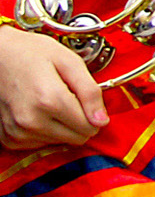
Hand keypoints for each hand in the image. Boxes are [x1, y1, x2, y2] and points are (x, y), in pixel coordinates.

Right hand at [0, 30, 104, 150]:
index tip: (86, 99)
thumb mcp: (70, 62)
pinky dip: (45, 129)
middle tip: (68, 96)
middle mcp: (31, 122)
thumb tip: (102, 121)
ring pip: (59, 142)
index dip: (94, 113)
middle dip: (80, 120)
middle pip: (76, 138)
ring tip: (50, 100)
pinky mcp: (9, 139)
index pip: (89, 127)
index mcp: (50, 100)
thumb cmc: (33, 53)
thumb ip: (90, 91)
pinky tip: (39, 110)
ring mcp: (18, 133)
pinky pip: (41, 144)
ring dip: (61, 125)